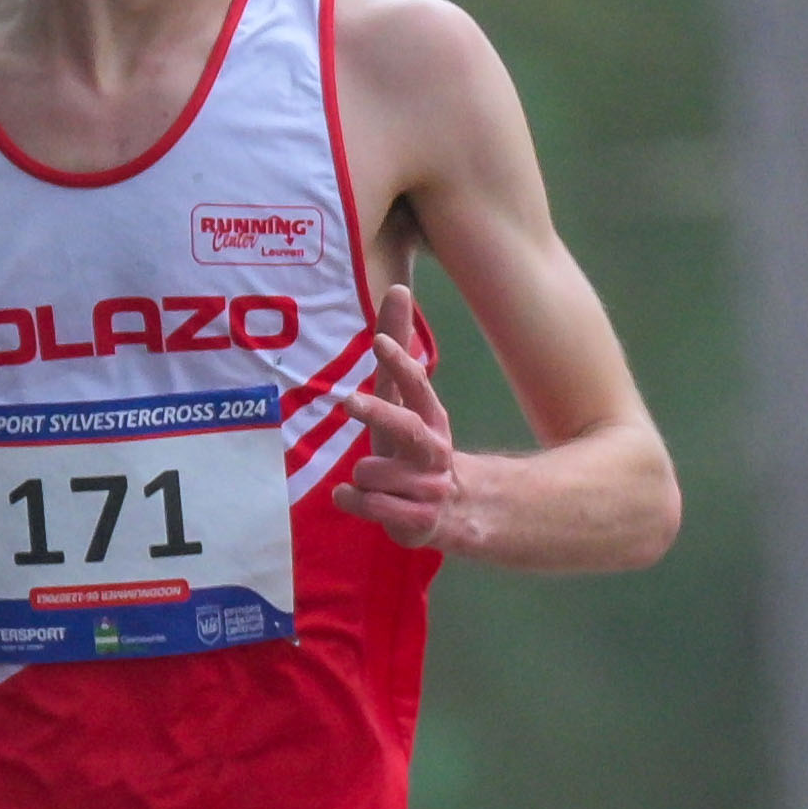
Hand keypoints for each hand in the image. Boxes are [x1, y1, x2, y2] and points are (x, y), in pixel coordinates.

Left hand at [331, 285, 469, 552]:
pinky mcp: (419, 521)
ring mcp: (428, 487)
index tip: (380, 344)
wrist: (459, 512)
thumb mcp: (406, 402)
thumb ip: (398, 349)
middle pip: (406, 428)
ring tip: (370, 480)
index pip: (416, 386)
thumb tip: (397, 287)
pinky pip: (370, 506)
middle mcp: (434, 450)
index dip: (399, 364)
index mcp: (431, 417)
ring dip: (361, 476)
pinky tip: (353, 498)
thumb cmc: (417, 448)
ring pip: (372, 472)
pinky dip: (353, 501)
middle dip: (378, 413)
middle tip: (348, 401)